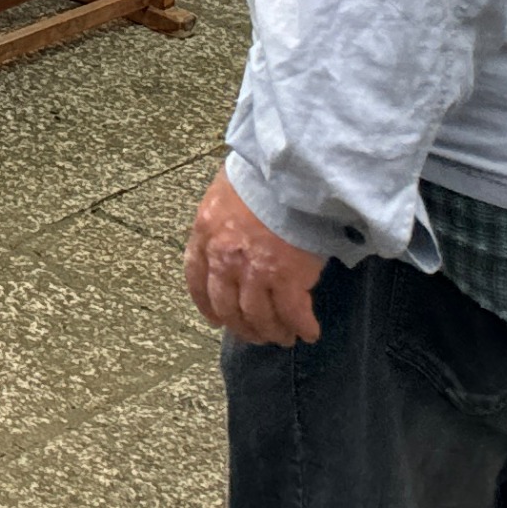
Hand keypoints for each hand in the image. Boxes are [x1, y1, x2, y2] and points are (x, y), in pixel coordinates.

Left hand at [184, 171, 327, 345]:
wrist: (287, 170)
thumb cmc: (260, 174)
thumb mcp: (225, 193)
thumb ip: (223, 221)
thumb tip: (232, 235)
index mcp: (205, 235)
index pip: (197, 281)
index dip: (208, 305)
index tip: (216, 319)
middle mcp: (224, 259)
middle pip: (229, 308)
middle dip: (243, 327)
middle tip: (256, 335)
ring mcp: (255, 272)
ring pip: (259, 317)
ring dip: (272, 332)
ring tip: (283, 337)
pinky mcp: (287, 279)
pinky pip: (293, 313)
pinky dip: (302, 327)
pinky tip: (309, 332)